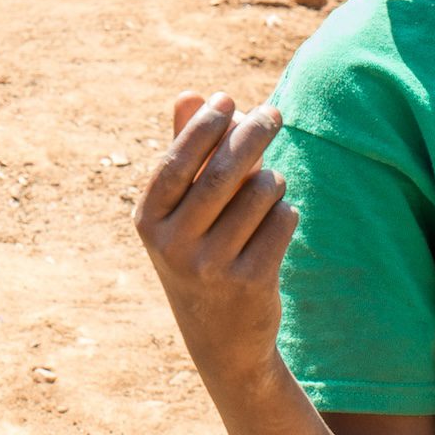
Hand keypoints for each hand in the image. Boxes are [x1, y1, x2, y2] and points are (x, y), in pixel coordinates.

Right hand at [135, 92, 296, 382]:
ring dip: (272, 180)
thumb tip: (190, 95)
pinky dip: (285, 210)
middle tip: (274, 113)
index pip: (177, 161)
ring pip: (258, 194)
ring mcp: (211, 267)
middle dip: (252, 134)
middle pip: (221, 172)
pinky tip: (279, 218)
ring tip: (270, 185)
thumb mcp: (181, 211)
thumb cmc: (199, 255)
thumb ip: (186, 152)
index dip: (203, 126)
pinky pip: (281, 222)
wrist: (221, 340)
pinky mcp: (250, 283)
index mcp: (148, 221)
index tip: (227, 98)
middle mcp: (173, 245)